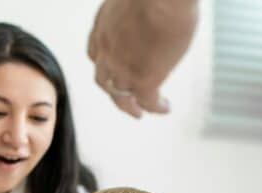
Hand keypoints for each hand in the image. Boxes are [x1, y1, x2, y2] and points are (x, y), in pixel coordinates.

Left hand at [87, 0, 198, 117]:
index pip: (97, 53)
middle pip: (104, 79)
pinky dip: (155, 107)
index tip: (114, 70)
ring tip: (140, 113)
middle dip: (113, 91)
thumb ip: (138, 11)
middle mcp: (107, 49)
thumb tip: (153, 11)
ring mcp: (122, 67)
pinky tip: (164, 108)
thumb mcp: (138, 0)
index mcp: (103, 26)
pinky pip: (147, 101)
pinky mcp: (143, 80)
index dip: (105, 65)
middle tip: (124, 100)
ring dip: (130, 107)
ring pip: (121, 96)